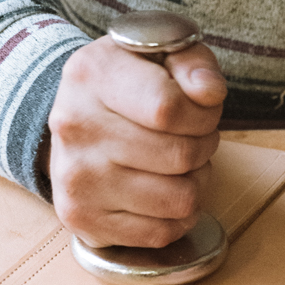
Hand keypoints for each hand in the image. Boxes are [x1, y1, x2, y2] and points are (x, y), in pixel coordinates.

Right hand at [47, 35, 226, 246]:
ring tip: (177, 162)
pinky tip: (163, 188)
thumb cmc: (129, 82)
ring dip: (195, 182)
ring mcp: (76, 178)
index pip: (168, 108)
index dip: (204, 114)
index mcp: (92, 74)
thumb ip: (194, 61)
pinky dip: (177, 215)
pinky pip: (162, 233)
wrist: (76, 117)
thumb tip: (209, 93)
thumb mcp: (161, 50)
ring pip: (180, 200)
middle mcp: (75, 127)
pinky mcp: (82, 219)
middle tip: (192, 135)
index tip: (203, 109)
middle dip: (204, 145)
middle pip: (180, 155)